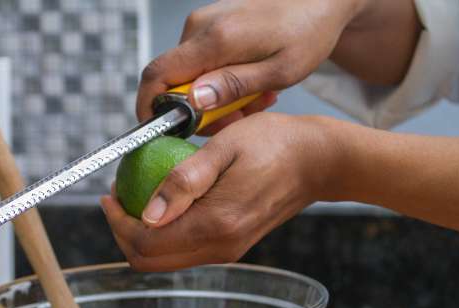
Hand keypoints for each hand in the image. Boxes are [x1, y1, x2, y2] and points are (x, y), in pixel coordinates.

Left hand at [101, 113, 340, 270]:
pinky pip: (184, 250)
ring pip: (165, 259)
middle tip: (117, 197)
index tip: (109, 195)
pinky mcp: (232, 245)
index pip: (146, 243)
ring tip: (134, 196)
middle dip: (123, 232)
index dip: (117, 223)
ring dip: (142, 232)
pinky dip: (164, 232)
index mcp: (215, 226)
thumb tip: (146, 214)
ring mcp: (227, 250)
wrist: (318, 161)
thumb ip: (183, 181)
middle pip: (150, 260)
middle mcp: (220, 248)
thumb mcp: (224, 148)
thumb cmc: (274, 143)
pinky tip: (162, 202)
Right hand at [136, 0, 364, 132]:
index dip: (150, 107)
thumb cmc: (308, 33)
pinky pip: (202, 64)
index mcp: (216, 38)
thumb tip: (192, 101)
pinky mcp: (210, 26)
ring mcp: (203, 24)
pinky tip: (250, 85)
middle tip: (237, 119)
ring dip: (215, 99)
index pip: (158, 74)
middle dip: (199, 111)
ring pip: (190, 76)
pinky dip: (220, 83)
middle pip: (174, 82)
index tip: (162, 132)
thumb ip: (234, 86)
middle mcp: (200, 27)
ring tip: (254, 100)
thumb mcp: (279, 70)